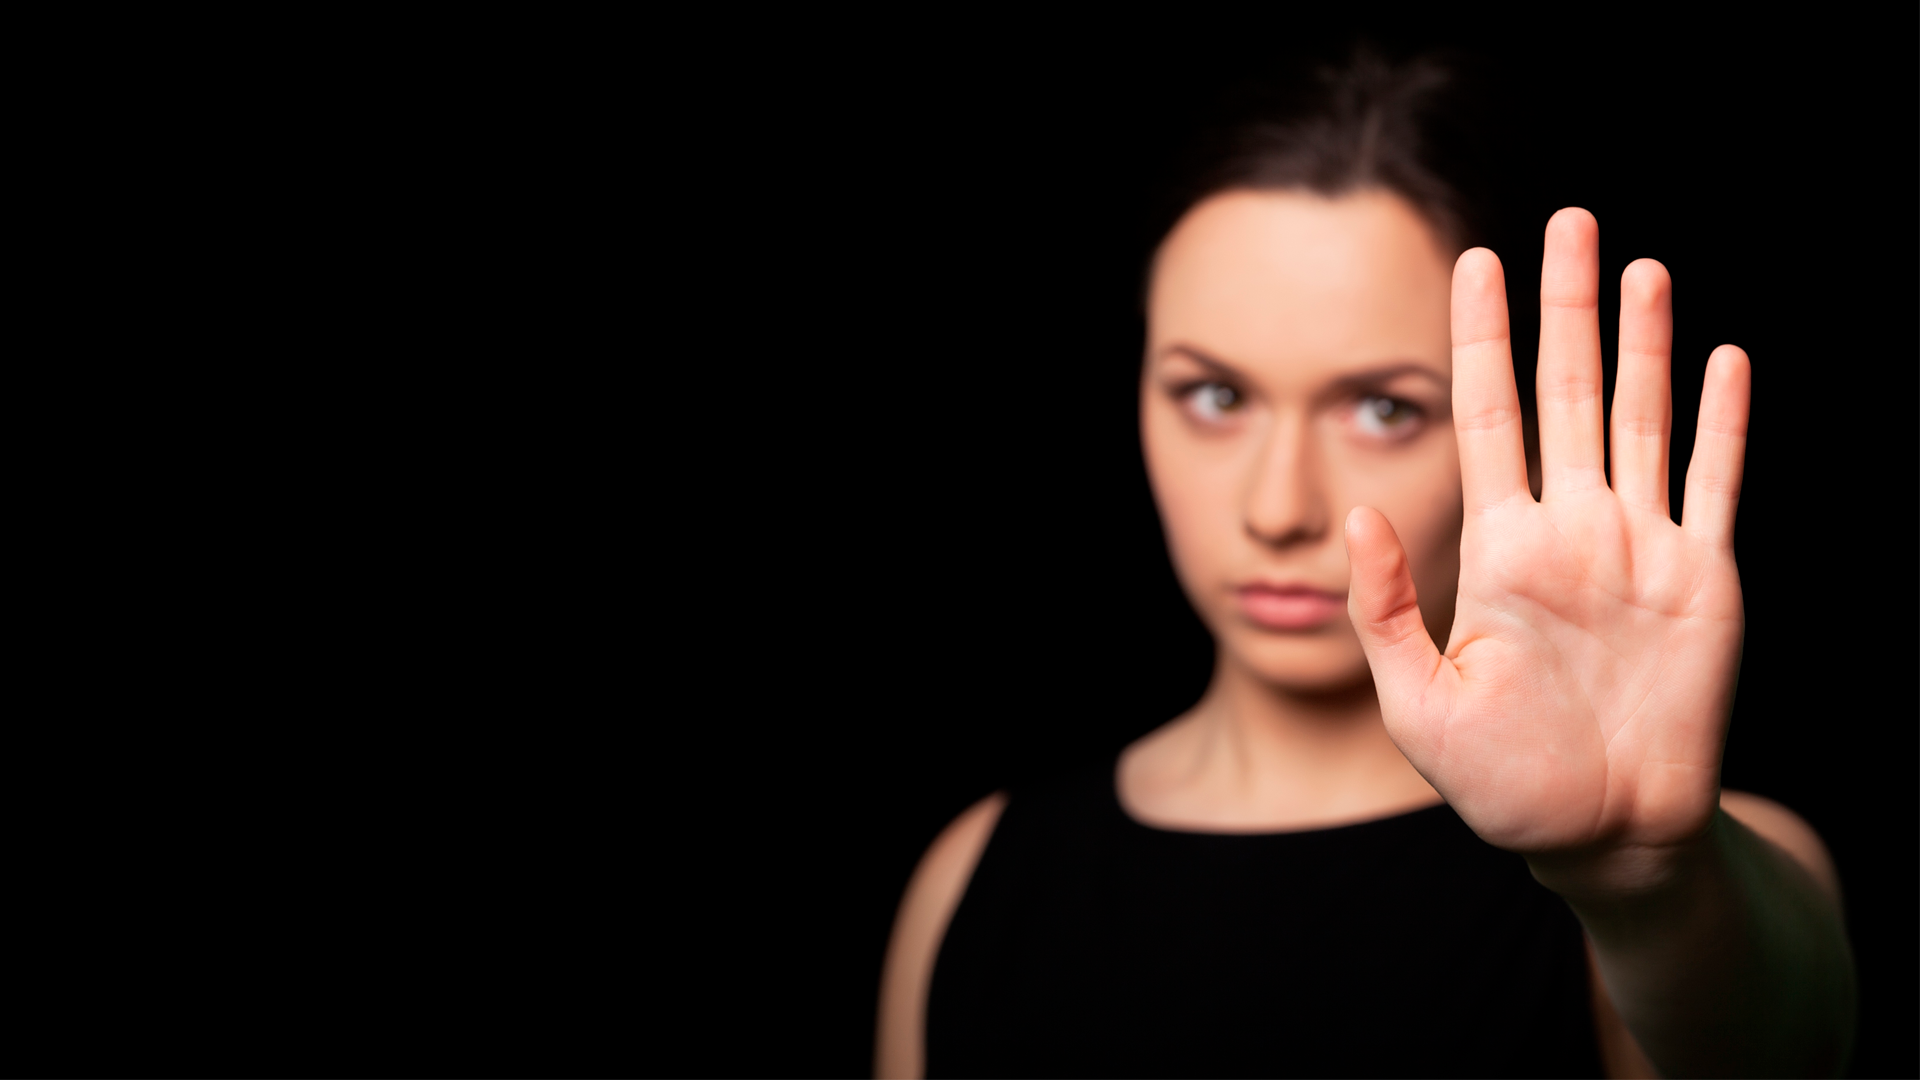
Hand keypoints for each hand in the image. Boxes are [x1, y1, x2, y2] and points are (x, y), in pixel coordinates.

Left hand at [1344, 208, 1749, 891]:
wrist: (1603, 836)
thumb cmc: (1502, 782)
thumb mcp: (1418, 701)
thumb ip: (1387, 609)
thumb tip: (1354, 517)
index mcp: (1500, 548)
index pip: (1485, 417)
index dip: (1481, 339)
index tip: (1473, 262)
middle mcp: (1570, 528)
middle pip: (1566, 392)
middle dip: (1564, 308)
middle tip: (1566, 222)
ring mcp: (1640, 547)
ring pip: (1640, 418)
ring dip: (1644, 341)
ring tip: (1639, 265)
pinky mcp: (1704, 578)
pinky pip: (1715, 482)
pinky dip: (1722, 422)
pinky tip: (1723, 356)